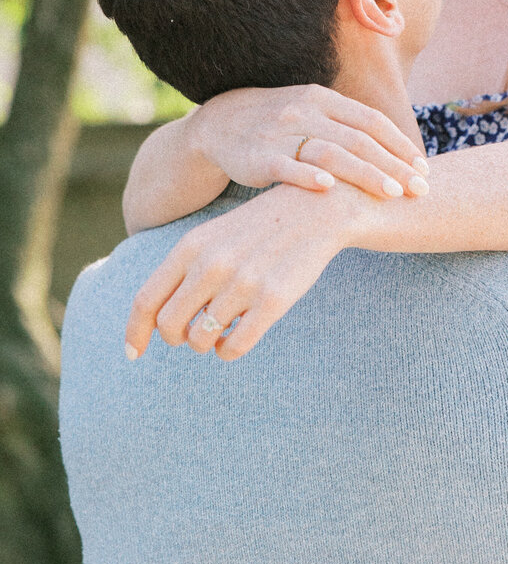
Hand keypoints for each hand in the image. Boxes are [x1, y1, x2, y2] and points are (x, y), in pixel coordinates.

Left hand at [125, 186, 359, 361]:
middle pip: (169, 327)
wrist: (318, 209)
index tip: (133, 353)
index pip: (145, 301)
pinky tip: (234, 341)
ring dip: (205, 344)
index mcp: (191, 247)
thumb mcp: (215, 237)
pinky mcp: (273, 300)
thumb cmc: (260, 228)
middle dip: (176, 338)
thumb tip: (157, 321)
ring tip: (219, 333)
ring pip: (200, 340)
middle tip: (190, 334)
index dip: (135, 333)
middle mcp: (212, 265)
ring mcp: (243, 283)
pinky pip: (234, 347)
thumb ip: (183, 271)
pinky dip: (228, 352)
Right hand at [190, 83, 428, 200]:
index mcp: (324, 99)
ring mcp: (281, 133)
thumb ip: (350, 126)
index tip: (424, 169)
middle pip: (359, 139)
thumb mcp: (314, 112)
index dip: (400, 145)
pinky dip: (308, 176)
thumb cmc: (281, 124)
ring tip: (391, 193)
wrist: (220, 124)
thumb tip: (401, 150)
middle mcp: (306, 112)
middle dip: (393, 165)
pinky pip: (287, 166)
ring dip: (364, 173)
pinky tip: (329, 188)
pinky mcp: (258, 157)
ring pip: (331, 152)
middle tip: (420, 189)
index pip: (372, 121)